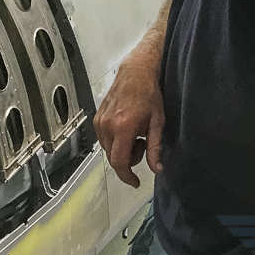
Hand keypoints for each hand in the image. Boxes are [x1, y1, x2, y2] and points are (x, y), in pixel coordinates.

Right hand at [93, 45, 163, 187]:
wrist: (135, 72)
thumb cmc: (149, 94)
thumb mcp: (158, 123)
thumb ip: (155, 148)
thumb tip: (157, 169)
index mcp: (123, 127)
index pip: (119, 162)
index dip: (127, 176)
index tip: (135, 182)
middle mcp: (107, 125)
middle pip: (113, 158)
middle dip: (128, 160)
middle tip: (142, 145)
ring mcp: (99, 121)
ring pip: (108, 149)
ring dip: (122, 149)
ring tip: (135, 134)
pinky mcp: (97, 117)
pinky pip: (104, 139)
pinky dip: (115, 141)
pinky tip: (126, 128)